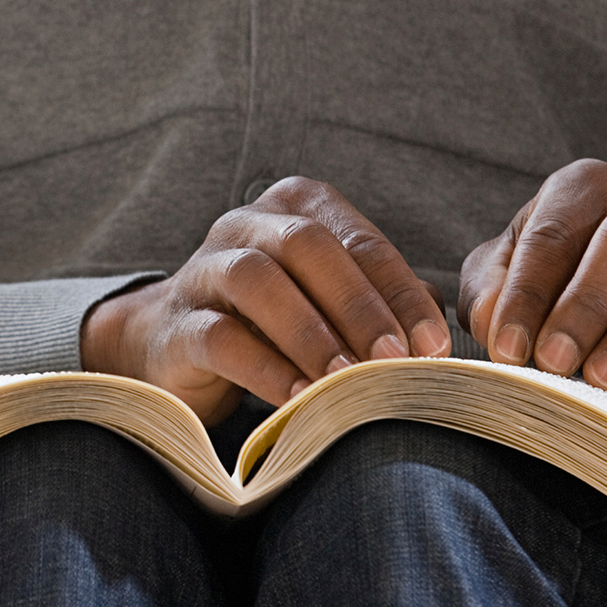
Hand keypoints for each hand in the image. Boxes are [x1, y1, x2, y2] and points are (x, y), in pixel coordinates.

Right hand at [82, 176, 451, 422]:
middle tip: (395, 358)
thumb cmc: (270, 322)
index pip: (357, 239)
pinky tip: (298, 399)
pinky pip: (220, 336)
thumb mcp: (326, 303)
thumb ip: (380, 305)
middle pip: (307, 246)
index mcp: (294, 207)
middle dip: (358, 304)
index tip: (433, 343)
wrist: (172, 346)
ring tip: (346, 380)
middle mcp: (245, 224)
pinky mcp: (175, 323)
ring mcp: (203, 269)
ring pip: (257, 280)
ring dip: (310, 332)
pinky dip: (265, 367)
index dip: (399, 290)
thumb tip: (434, 336)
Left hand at [459, 159, 606, 406]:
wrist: (603, 302)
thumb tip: (492, 321)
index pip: (553, 233)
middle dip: (588, 304)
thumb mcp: (499, 275)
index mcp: (584, 187)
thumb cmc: (540, 280)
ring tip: (603, 379)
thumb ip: (488, 291)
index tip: (507, 348)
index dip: (527, 294)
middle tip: (555, 362)